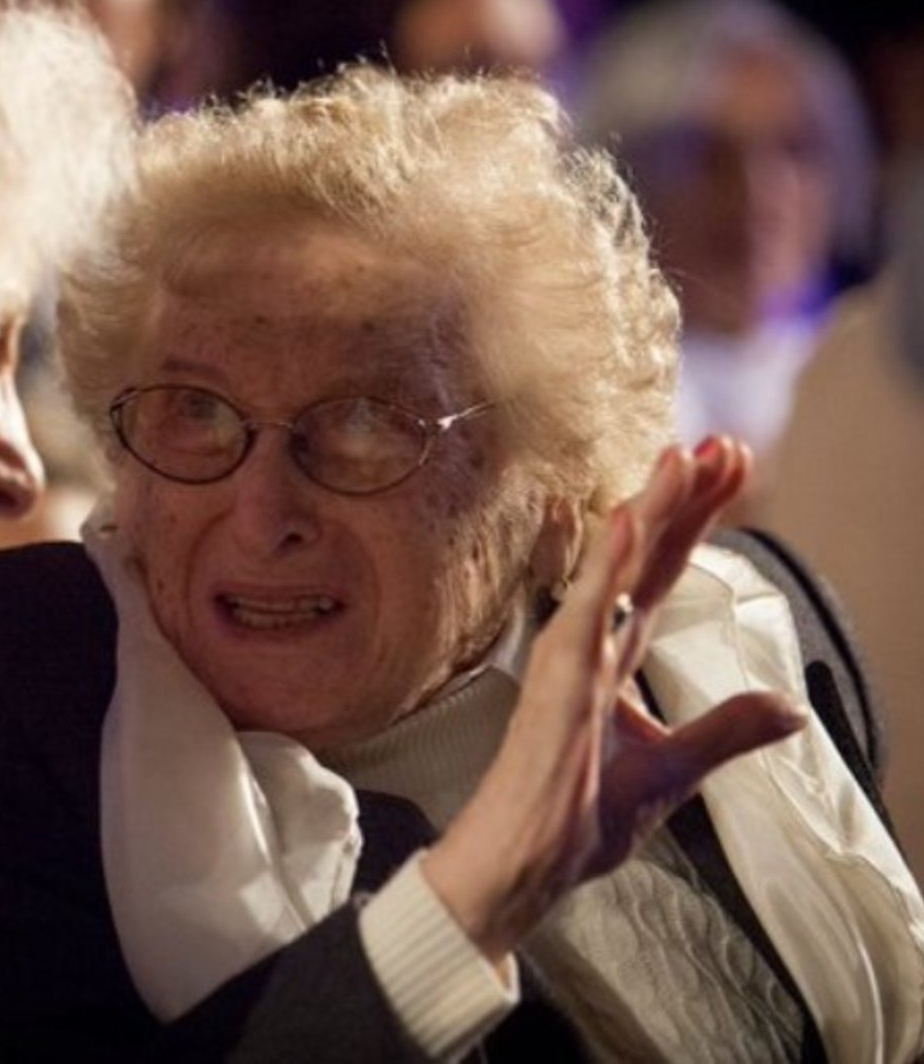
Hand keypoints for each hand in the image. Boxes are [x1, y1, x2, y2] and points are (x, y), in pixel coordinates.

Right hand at [421, 438, 807, 960]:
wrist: (522, 866)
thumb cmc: (574, 819)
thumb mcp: (671, 771)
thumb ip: (724, 731)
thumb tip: (789, 705)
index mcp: (616, 659)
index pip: (662, 575)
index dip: (695, 522)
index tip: (728, 471)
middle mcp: (592, 646)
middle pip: (647, 557)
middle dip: (686, 499)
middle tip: (723, 445)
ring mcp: (571, 659)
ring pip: (615, 571)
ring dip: (650, 512)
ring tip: (682, 457)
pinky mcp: (555, 685)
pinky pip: (584, 613)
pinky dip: (604, 567)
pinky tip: (624, 523)